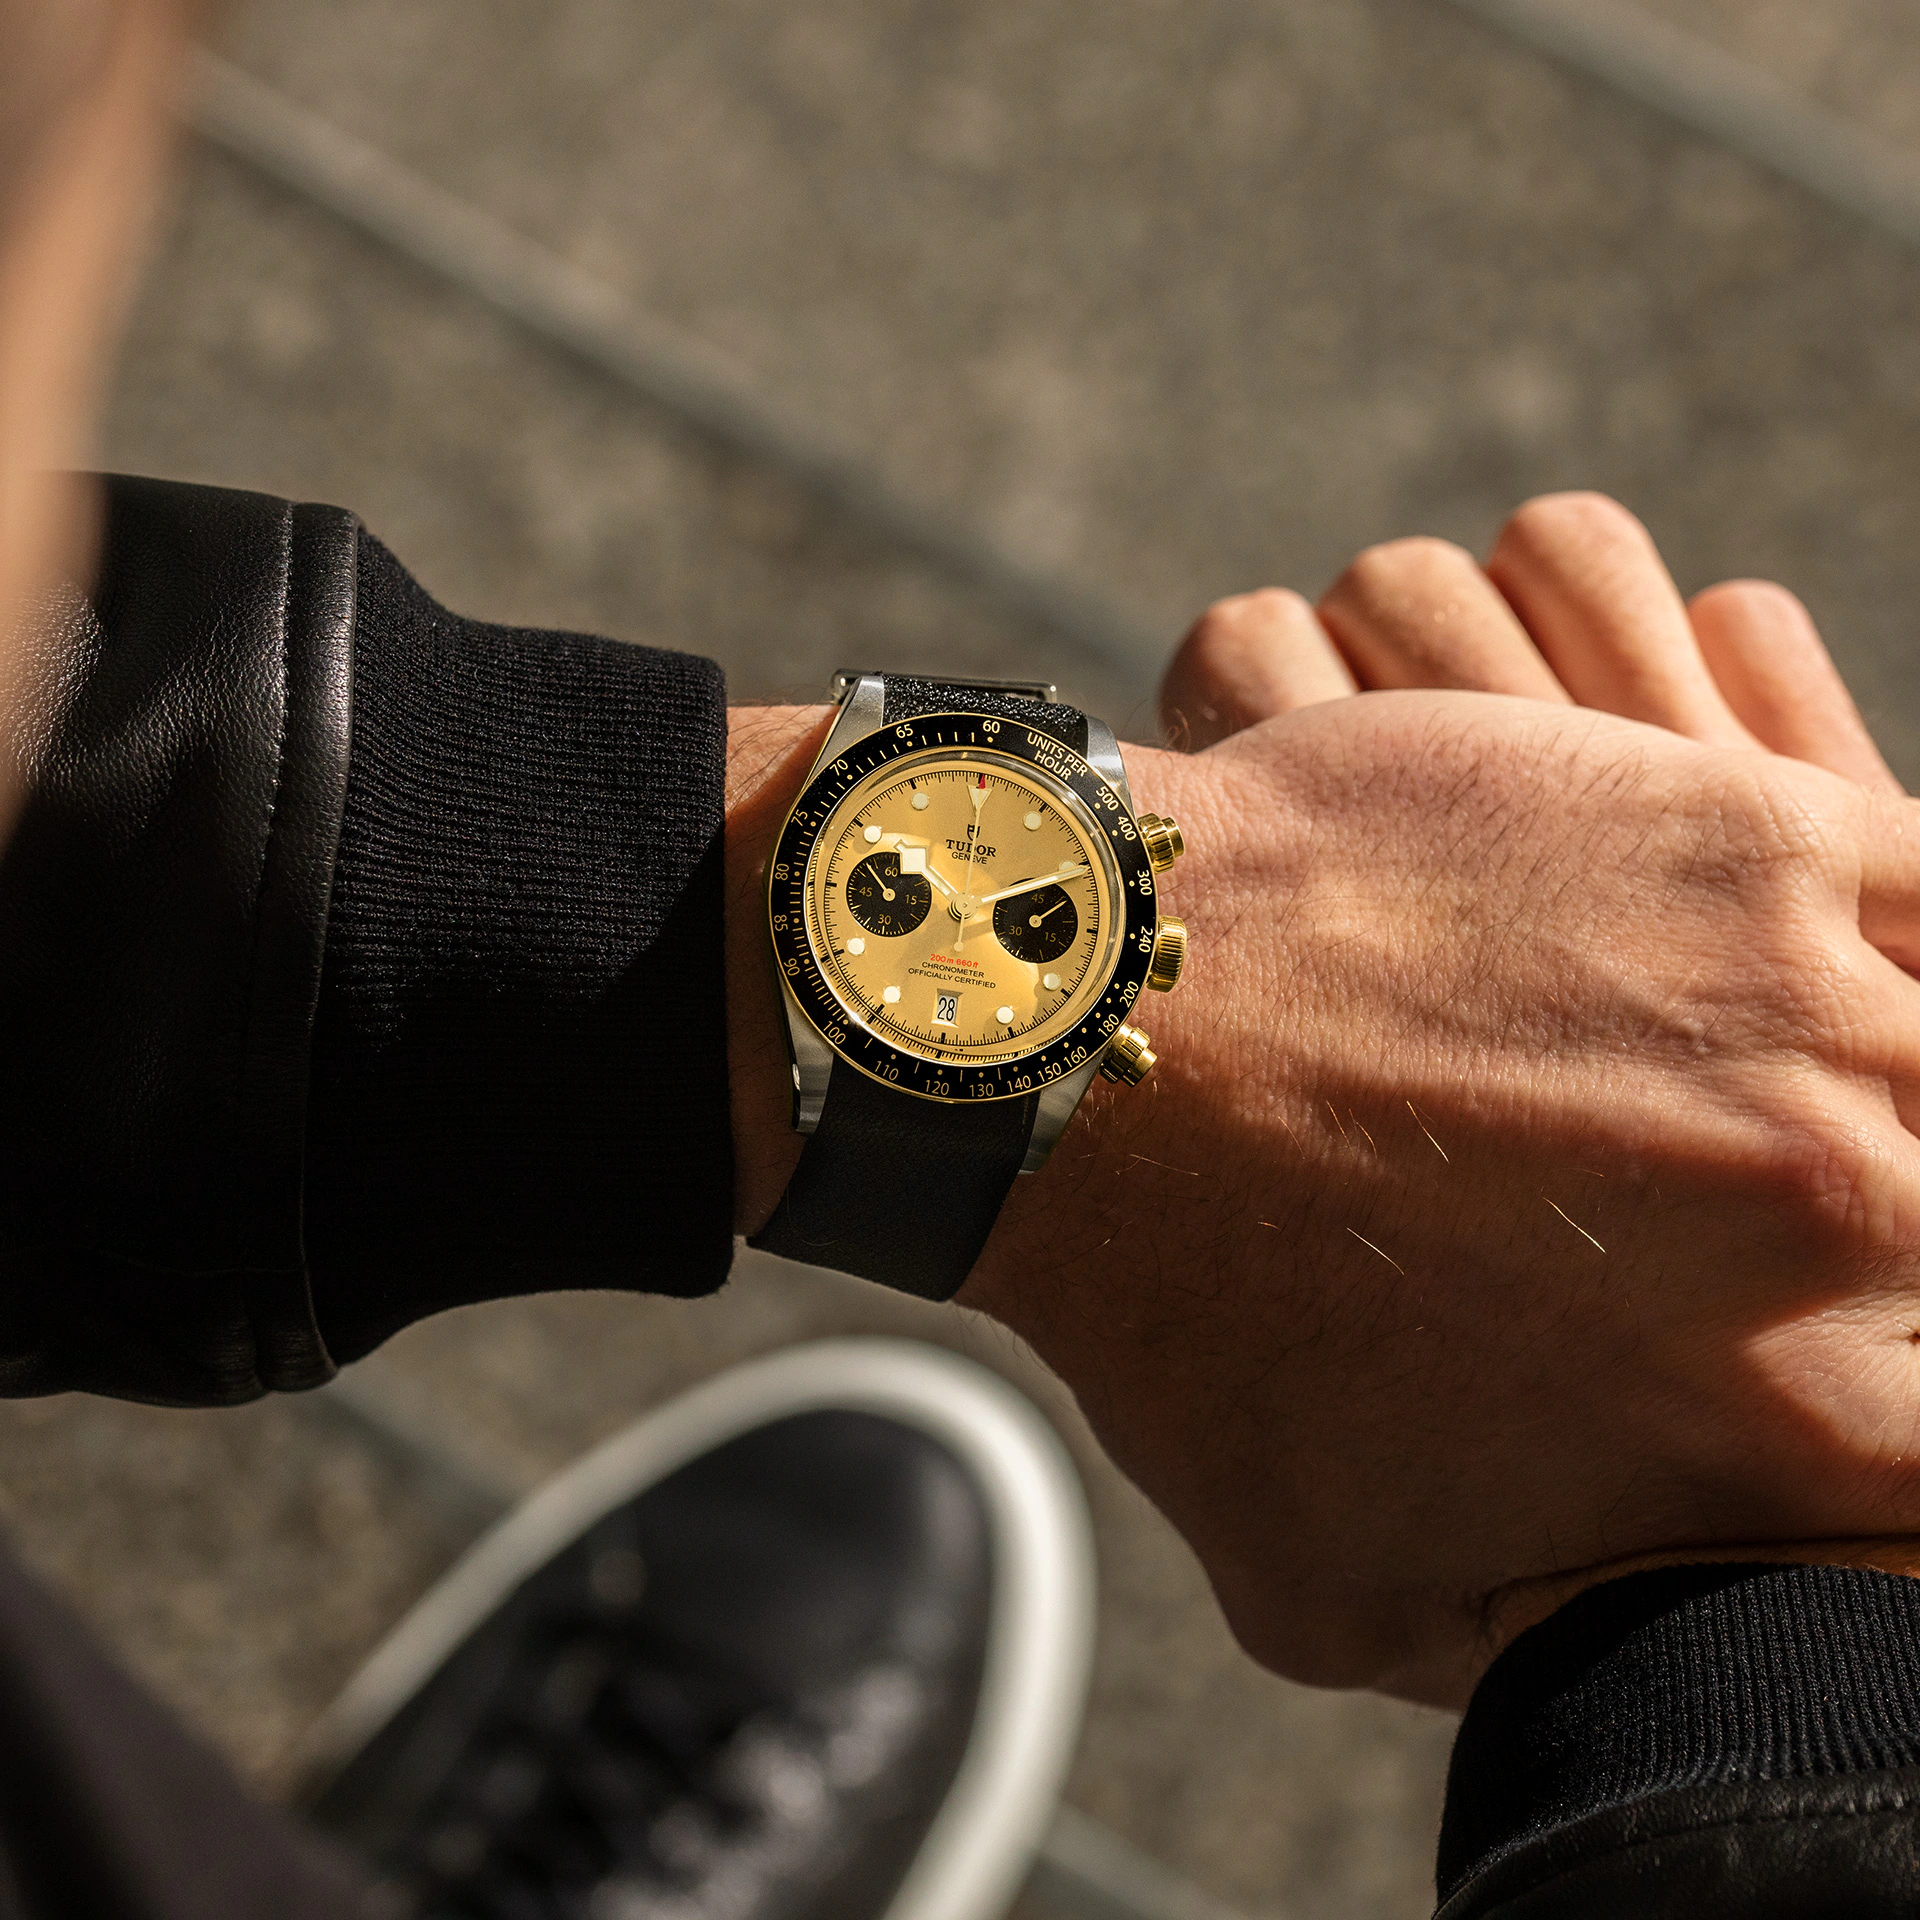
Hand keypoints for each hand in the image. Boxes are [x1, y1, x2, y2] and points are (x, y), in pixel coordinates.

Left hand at [725, 513, 1919, 1710]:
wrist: (1097, 1044)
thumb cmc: (1187, 1309)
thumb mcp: (1335, 1588)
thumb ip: (1524, 1636)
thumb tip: (1597, 1640)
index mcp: (1791, 1434)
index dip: (1901, 1421)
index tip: (1845, 1360)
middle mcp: (1857, 1224)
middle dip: (1894, 1261)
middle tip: (1800, 1225)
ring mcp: (1818, 1011)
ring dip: (1908, 1089)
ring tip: (1816, 1104)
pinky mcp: (1751, 835)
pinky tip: (1858, 960)